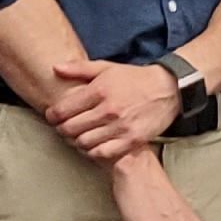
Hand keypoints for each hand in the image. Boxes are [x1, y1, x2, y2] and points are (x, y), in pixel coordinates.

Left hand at [46, 54, 183, 162]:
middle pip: (70, 129)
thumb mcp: (107, 68)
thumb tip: (55, 68)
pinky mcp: (131, 140)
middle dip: (62, 129)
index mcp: (99, 90)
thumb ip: (79, 69)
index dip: (53, 115)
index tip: (53, 116)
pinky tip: (94, 144)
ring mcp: (120, 127)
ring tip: (79, 135)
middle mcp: (108, 110)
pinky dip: (93, 151)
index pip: (63, 110)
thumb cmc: (134, 79)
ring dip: (77, 141)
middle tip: (64, 127)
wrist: (167, 89)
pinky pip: (102, 153)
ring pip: (83, 143)